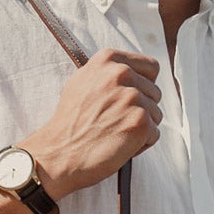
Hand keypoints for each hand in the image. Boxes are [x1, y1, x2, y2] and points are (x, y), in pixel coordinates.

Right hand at [20, 48, 161, 198]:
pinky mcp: (140, 122)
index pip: (151, 67)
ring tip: (113, 134)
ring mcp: (132, 97)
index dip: (144, 86)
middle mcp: (122, 73)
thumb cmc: (69, 123)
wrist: (58, 154)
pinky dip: (140, 145)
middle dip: (141, 110)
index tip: (129, 100)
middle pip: (154, 93)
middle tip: (113, 123)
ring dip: (140, 128)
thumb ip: (108, 73)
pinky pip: (154, 134)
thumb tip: (131, 71)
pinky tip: (118, 146)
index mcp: (108, 60)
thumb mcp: (82, 82)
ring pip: (156, 114)